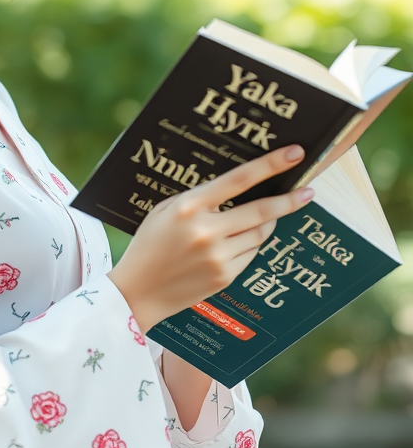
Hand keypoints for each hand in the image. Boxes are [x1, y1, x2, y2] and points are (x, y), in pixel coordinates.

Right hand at [107, 144, 312, 336]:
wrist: (139, 292)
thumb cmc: (150, 243)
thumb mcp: (166, 210)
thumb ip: (200, 198)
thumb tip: (239, 186)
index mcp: (190, 207)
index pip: (239, 179)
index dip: (270, 165)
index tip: (295, 155)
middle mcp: (207, 231)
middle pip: (261, 211)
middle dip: (289, 200)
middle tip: (308, 191)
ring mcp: (218, 257)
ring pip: (260, 234)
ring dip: (267, 223)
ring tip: (261, 219)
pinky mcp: (225, 277)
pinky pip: (251, 254)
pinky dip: (250, 244)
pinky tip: (236, 243)